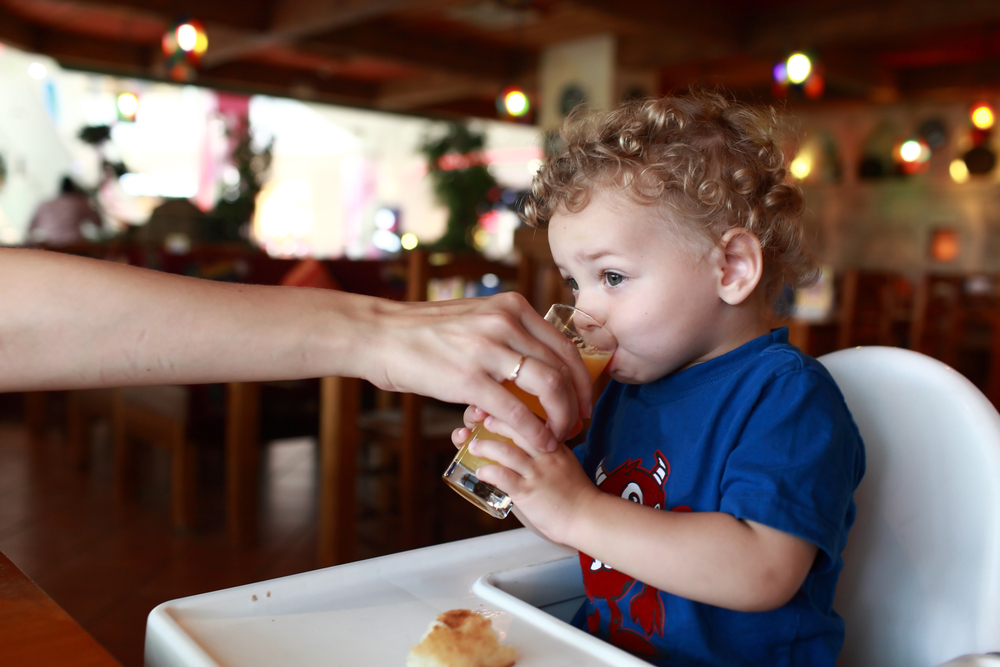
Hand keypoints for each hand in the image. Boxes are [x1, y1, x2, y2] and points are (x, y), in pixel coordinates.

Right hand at [369, 292, 591, 450]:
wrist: (380, 335)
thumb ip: (506, 335)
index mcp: (512, 307)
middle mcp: (506, 322)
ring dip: (563, 417)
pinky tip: (540, 442)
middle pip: (563, 367)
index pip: (564, 345)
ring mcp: (488, 349)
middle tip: (580, 423)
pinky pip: (516, 409)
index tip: (583, 400)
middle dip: (578, 402)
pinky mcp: (469, 378)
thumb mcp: (476, 319)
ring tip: (562, 436)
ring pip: (548, 386)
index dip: (581, 378)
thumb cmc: (424, 332)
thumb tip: (531, 364)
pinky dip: (535, 430)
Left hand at [464, 415, 599, 545]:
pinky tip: (481, 472)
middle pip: (517, 428)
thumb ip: (546, 455)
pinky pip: (504, 477)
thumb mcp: (564, 464)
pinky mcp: (528, 492)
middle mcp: (545, 455)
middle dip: (495, 422)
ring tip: (473, 446)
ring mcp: (537, 473)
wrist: (587, 517)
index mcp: (554, 445)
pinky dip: (489, 472)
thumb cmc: (575, 494)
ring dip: (485, 446)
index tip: (497, 411)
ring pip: (506, 451)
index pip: (532, 421)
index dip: (512, 413)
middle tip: (480, 420)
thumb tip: (523, 450)